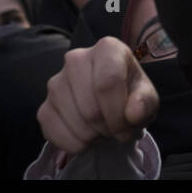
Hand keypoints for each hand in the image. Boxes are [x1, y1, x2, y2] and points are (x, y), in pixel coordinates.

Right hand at [37, 37, 159, 154]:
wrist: (112, 103)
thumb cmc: (131, 95)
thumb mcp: (147, 97)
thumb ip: (145, 103)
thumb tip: (132, 114)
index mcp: (107, 48)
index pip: (107, 83)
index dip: (118, 114)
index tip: (128, 127)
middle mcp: (76, 59)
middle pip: (90, 107)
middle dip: (107, 128)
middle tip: (116, 128)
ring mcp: (56, 82)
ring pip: (73, 121)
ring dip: (92, 136)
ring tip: (103, 128)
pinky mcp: (44, 105)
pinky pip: (53, 132)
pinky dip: (74, 143)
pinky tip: (87, 136)